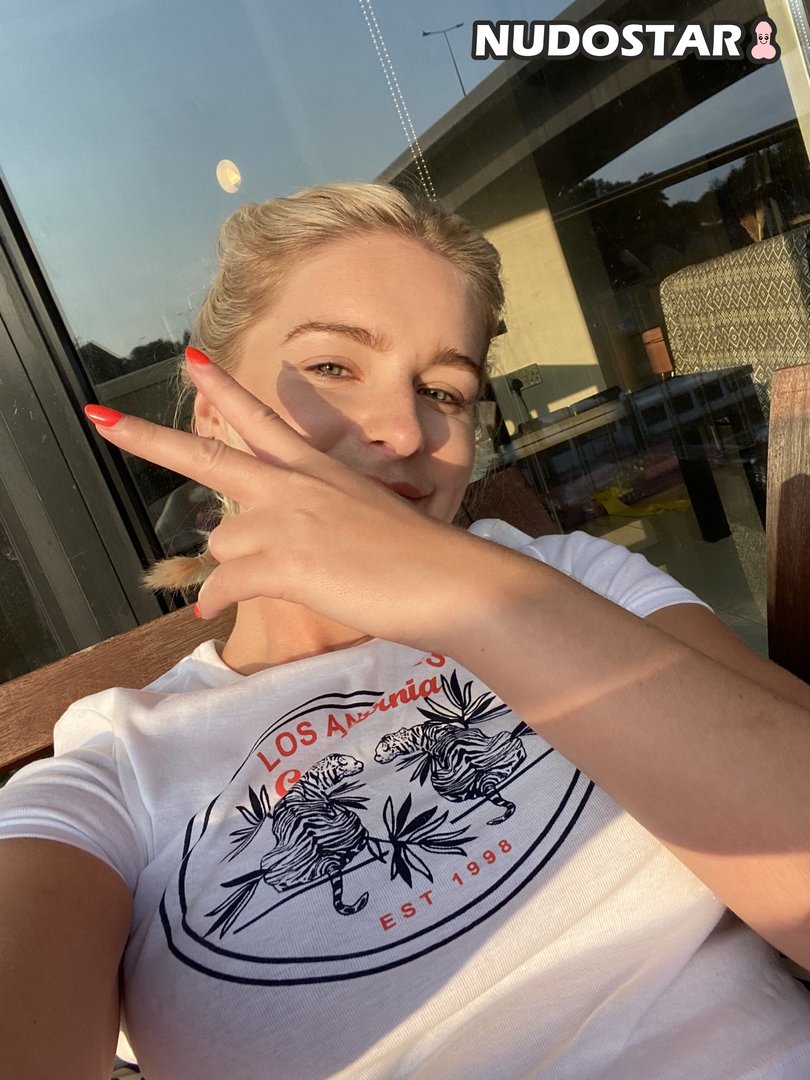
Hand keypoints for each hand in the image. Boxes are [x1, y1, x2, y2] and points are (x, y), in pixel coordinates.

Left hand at [84, 358, 501, 652]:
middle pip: (208, 456)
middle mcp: (294, 485)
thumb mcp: (367, 518)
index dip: (223, 390)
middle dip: (145, 437)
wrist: (451, 580)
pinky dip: (215, 601)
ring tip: (273, 580)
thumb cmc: (421, 556)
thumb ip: (320, 521)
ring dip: (236, 566)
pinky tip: (209, 612)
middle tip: (96, 415)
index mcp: (316, 468)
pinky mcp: (284, 562)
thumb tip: (282, 548)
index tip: (190, 359)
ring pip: (222, 543)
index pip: (262, 418)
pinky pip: (225, 584)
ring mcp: (286, 520)